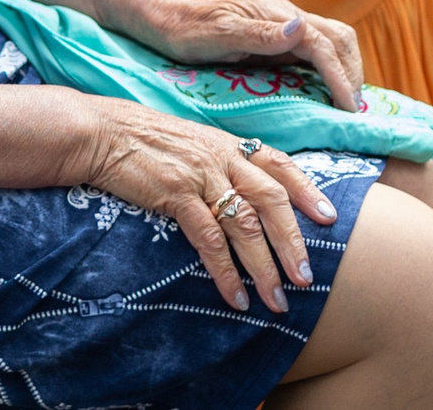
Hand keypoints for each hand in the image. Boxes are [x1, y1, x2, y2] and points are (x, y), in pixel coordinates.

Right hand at [72, 98, 337, 313]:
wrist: (102, 132)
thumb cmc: (145, 141)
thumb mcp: (192, 144)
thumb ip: (220, 163)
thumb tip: (243, 192)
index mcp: (229, 144)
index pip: (281, 164)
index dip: (308, 191)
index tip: (330, 218)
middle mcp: (222, 156)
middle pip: (271, 200)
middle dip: (293, 241)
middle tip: (308, 277)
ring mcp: (201, 174)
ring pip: (245, 224)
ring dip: (264, 266)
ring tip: (277, 298)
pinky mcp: (176, 194)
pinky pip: (209, 239)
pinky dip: (225, 271)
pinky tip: (236, 296)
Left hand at [136, 0, 367, 114]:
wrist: (171, 23)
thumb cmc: (190, 32)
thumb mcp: (220, 34)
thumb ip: (260, 34)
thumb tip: (300, 28)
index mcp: (277, 14)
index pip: (322, 44)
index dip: (339, 76)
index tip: (346, 108)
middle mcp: (288, 17)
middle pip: (339, 37)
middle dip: (352, 72)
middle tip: (351, 110)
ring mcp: (286, 27)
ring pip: (333, 42)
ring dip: (346, 70)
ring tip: (346, 104)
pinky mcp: (281, 40)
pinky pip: (318, 53)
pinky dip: (332, 71)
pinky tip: (329, 93)